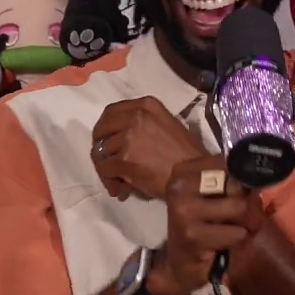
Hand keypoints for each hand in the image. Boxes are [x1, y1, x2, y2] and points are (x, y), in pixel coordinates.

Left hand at [90, 97, 207, 200]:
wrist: (195, 174)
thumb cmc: (186, 154)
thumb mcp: (166, 125)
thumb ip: (143, 124)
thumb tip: (118, 141)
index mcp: (147, 105)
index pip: (111, 112)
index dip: (104, 128)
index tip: (105, 140)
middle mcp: (136, 116)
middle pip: (101, 129)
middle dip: (99, 147)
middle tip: (106, 162)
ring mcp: (129, 137)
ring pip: (100, 152)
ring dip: (106, 168)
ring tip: (118, 181)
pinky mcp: (124, 158)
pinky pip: (104, 169)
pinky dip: (109, 180)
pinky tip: (119, 189)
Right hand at [147, 156, 266, 294]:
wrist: (181, 264)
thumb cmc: (203, 225)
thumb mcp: (214, 196)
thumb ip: (232, 181)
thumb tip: (260, 174)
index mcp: (183, 172)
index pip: (230, 162)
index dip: (244, 180)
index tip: (239, 195)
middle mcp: (179, 187)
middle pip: (237, 184)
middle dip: (250, 203)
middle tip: (244, 217)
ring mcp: (184, 211)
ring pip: (240, 208)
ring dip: (248, 224)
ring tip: (236, 231)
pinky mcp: (193, 236)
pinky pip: (237, 233)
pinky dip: (240, 241)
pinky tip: (225, 245)